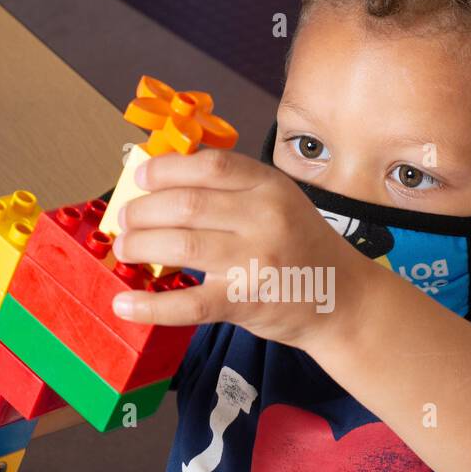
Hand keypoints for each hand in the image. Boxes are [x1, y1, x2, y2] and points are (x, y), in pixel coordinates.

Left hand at [109, 150, 370, 349]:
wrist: (345, 299)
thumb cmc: (304, 249)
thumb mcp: (280, 203)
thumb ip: (235, 190)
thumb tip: (164, 181)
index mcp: (271, 186)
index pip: (209, 165)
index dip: (165, 169)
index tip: (141, 179)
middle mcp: (264, 218)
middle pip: (185, 205)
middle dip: (142, 212)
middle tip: (126, 222)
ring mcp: (256, 260)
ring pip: (181, 246)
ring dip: (141, 246)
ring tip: (126, 250)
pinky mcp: (247, 301)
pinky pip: (190, 303)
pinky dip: (151, 306)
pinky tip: (125, 305)